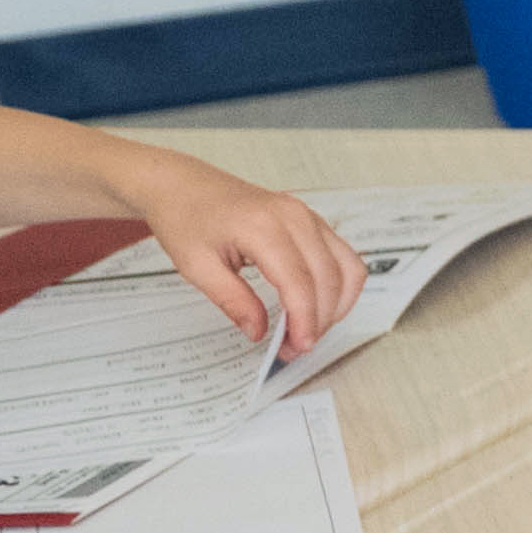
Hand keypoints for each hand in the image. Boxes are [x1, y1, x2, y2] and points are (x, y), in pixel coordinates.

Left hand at [98, 146, 359, 357]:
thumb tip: (258, 332)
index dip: (305, 320)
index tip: (297, 348)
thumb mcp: (196, 266)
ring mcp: (309, 216)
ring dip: (336, 305)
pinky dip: (339, 286)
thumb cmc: (186, 219)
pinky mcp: (313, 220)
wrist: (183, 185)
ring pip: (348, 268)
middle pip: (330, 278)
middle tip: (294, 347)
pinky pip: (344, 257)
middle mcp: (295, 217)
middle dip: (320, 319)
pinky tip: (319, 305)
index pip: (299, 282)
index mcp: (262, 226)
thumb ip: (232, 300)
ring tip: (309, 329)